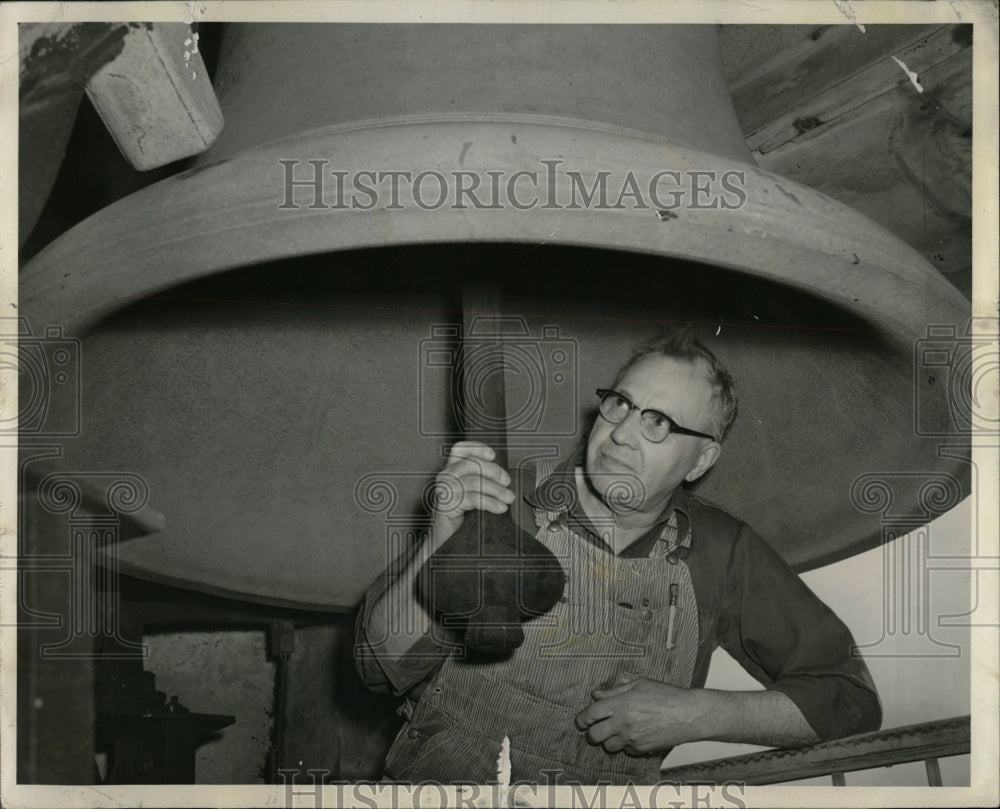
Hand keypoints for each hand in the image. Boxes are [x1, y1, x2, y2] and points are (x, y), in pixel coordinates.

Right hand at [431, 441, 515, 542]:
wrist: (449, 536)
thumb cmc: (464, 512)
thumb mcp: (474, 490)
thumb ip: (483, 478)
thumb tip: (505, 477)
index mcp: (452, 468)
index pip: (460, 449)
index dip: (476, 448)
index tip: (493, 455)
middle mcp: (446, 476)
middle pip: (470, 464)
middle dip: (493, 471)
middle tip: (507, 482)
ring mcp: (445, 490)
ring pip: (473, 481)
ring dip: (496, 490)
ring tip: (508, 498)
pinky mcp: (447, 505)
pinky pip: (472, 499)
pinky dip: (490, 503)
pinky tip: (500, 508)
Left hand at [574, 677, 718, 754]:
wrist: (688, 714)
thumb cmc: (665, 695)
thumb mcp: (639, 684)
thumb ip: (614, 691)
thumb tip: (596, 694)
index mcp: (620, 704)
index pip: (590, 715)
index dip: (581, 719)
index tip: (581, 720)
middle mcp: (623, 724)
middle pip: (594, 736)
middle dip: (592, 732)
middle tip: (596, 727)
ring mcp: (632, 739)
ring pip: (608, 747)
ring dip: (608, 740)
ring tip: (616, 731)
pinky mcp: (641, 749)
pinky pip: (625, 751)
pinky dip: (625, 745)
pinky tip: (633, 735)